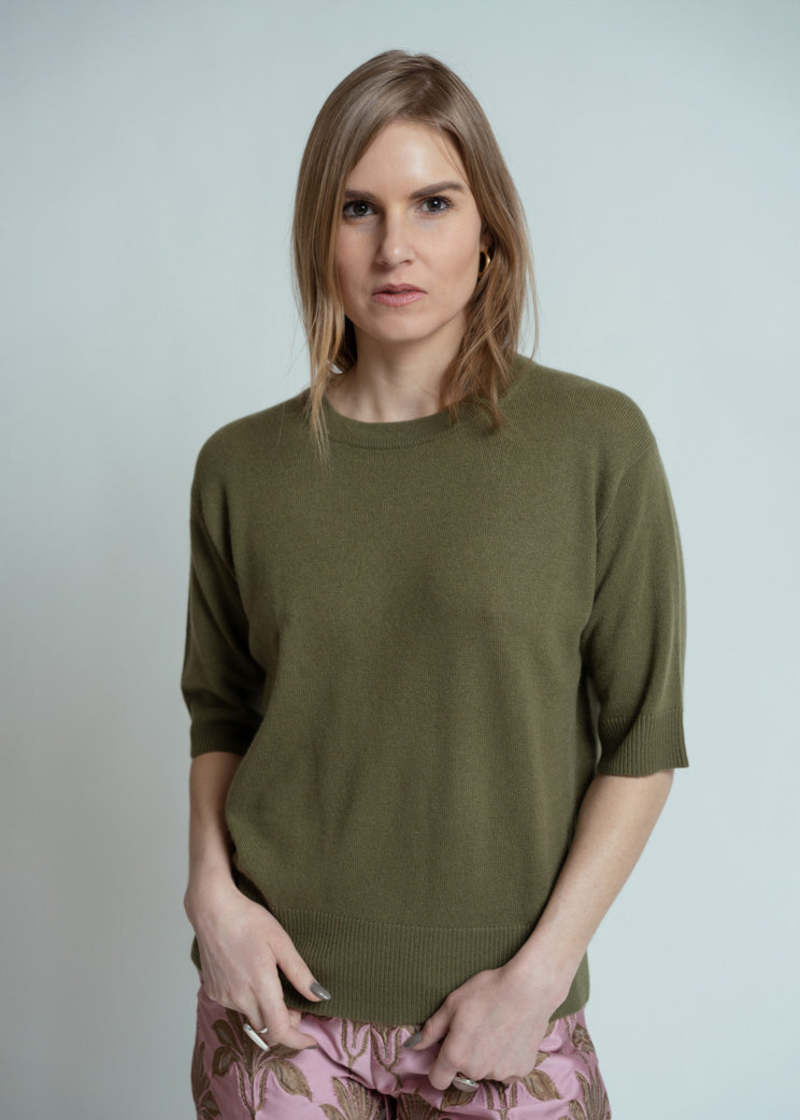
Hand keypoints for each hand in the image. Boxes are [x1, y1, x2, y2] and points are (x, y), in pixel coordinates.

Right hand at [187, 879, 327, 1050]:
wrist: (212, 909)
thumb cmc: (249, 920)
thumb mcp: (281, 942)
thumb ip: (300, 973)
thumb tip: (321, 997)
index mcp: (260, 986)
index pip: (280, 1030)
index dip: (298, 1041)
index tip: (312, 1040)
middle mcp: (239, 998)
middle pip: (266, 1028)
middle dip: (284, 1023)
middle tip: (296, 1004)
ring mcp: (223, 996)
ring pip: (250, 1018)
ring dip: (265, 1012)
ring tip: (272, 985)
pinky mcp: (212, 991)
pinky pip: (235, 1006)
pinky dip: (248, 1002)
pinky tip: (250, 978)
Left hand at [405, 959, 564, 1090]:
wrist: (529, 989)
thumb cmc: (488, 991)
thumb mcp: (453, 1003)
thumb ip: (432, 1029)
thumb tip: (413, 1045)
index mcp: (456, 1055)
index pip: (437, 1080)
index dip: (438, 1067)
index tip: (445, 1053)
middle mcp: (476, 1071)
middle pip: (463, 1074)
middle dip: (465, 1058)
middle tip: (475, 1031)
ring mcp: (500, 1073)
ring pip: (486, 1072)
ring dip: (486, 1059)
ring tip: (495, 1029)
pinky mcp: (520, 1071)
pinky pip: (507, 1072)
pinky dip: (506, 1059)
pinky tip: (510, 1036)